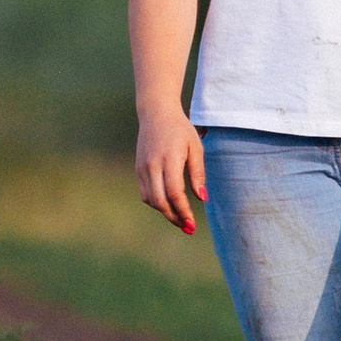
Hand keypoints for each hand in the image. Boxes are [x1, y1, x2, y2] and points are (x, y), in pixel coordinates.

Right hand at [136, 110, 208, 233]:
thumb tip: (202, 198)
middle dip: (174, 217)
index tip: (192, 224)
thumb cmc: (180, 130)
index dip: (183, 211)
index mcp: (169, 159)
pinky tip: (169, 204)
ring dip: (165, 212)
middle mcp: (152, 166)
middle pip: (160, 201)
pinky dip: (156, 203)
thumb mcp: (195, 147)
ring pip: (151, 200)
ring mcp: (142, 168)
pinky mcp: (138, 169)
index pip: (174, 193)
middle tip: (188, 227)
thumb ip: (198, 173)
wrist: (156, 113)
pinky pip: (145, 193)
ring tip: (180, 218)